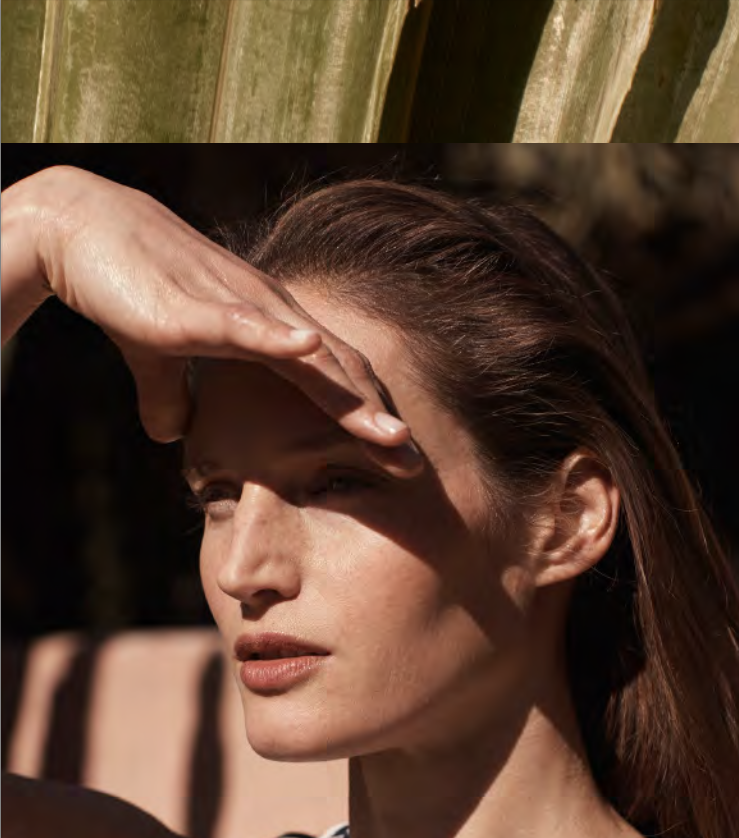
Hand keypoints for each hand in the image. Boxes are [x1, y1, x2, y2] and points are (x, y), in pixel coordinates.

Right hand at [27, 166, 420, 466]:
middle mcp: (269, 312)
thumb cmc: (124, 289)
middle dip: (379, 420)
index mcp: (269, 327)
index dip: (367, 419)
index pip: (333, 379)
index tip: (398, 462)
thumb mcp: (155, 355)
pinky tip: (311, 349)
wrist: (78, 228)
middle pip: (339, 372)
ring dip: (351, 397)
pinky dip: (280, 338)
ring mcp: (238, 306)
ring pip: (309, 356)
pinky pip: (246, 323)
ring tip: (390, 433)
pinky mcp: (197, 307)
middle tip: (415, 463)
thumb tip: (171, 435)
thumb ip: (171, 396)